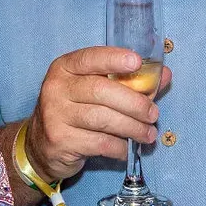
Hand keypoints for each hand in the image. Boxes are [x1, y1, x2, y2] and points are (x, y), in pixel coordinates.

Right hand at [24, 47, 166, 181]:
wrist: (41, 145)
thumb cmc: (75, 111)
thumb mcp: (94, 90)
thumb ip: (128, 82)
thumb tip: (164, 76)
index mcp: (65, 68)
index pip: (90, 58)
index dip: (113, 59)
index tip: (137, 62)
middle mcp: (56, 88)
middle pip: (100, 90)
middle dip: (134, 103)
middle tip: (153, 114)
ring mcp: (55, 115)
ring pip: (102, 119)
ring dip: (132, 128)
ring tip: (148, 134)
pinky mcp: (59, 140)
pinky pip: (99, 143)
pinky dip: (119, 146)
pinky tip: (127, 148)